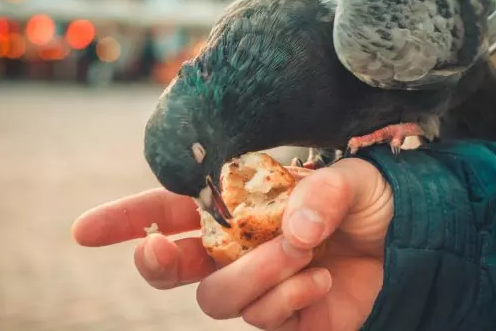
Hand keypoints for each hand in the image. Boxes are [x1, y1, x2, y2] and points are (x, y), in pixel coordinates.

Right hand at [72, 158, 393, 329]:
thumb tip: (292, 231)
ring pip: (217, 298)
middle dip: (155, 263)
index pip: (170, 210)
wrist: (411, 239)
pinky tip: (320, 281)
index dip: (125, 221)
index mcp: (237, 205)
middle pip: (171, 268)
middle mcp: (236, 248)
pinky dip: (286, 300)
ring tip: (301, 252)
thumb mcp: (354, 179)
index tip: (84, 231)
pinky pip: (261, 321)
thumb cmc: (371, 200)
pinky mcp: (283, 318)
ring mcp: (256, 286)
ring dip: (254, 274)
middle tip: (159, 253)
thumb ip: (323, 192)